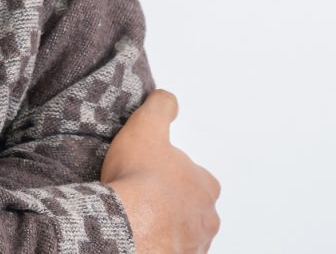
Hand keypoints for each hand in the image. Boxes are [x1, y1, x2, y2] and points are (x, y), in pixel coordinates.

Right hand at [101, 88, 220, 253]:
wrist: (130, 225)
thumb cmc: (140, 178)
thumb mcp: (146, 126)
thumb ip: (160, 108)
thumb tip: (168, 98)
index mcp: (205, 186)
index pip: (200, 177)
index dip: (177, 171)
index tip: (157, 169)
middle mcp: (207, 219)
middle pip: (195, 208)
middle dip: (175, 203)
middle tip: (146, 195)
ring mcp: (194, 245)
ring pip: (184, 232)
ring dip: (167, 226)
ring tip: (138, 215)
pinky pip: (170, 249)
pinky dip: (158, 243)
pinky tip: (139, 234)